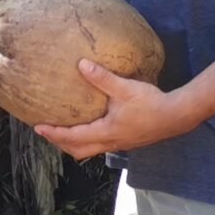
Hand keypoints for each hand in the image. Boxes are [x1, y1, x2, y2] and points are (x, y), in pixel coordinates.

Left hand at [34, 59, 194, 157]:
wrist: (176, 116)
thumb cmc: (151, 103)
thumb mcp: (125, 88)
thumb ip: (102, 78)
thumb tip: (81, 64)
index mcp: (106, 132)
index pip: (73, 137)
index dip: (54, 133)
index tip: (38, 127)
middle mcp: (110, 142)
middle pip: (77, 150)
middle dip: (60, 143)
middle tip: (46, 132)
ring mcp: (119, 144)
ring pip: (89, 150)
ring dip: (73, 143)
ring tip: (62, 132)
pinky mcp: (126, 141)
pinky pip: (100, 145)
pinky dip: (87, 140)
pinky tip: (88, 127)